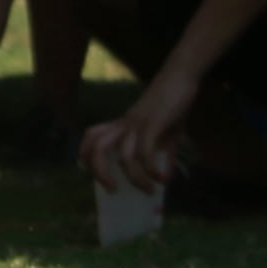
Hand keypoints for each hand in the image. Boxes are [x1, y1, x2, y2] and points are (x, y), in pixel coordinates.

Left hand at [81, 78, 191, 196]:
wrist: (181, 77)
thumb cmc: (172, 104)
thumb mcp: (167, 131)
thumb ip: (164, 152)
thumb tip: (166, 176)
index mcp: (123, 123)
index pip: (93, 135)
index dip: (85, 154)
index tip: (91, 174)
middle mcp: (125, 123)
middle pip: (97, 146)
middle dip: (99, 172)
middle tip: (113, 190)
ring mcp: (138, 123)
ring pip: (124, 156)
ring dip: (135, 178)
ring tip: (148, 190)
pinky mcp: (153, 123)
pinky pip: (145, 151)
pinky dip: (151, 169)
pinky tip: (162, 178)